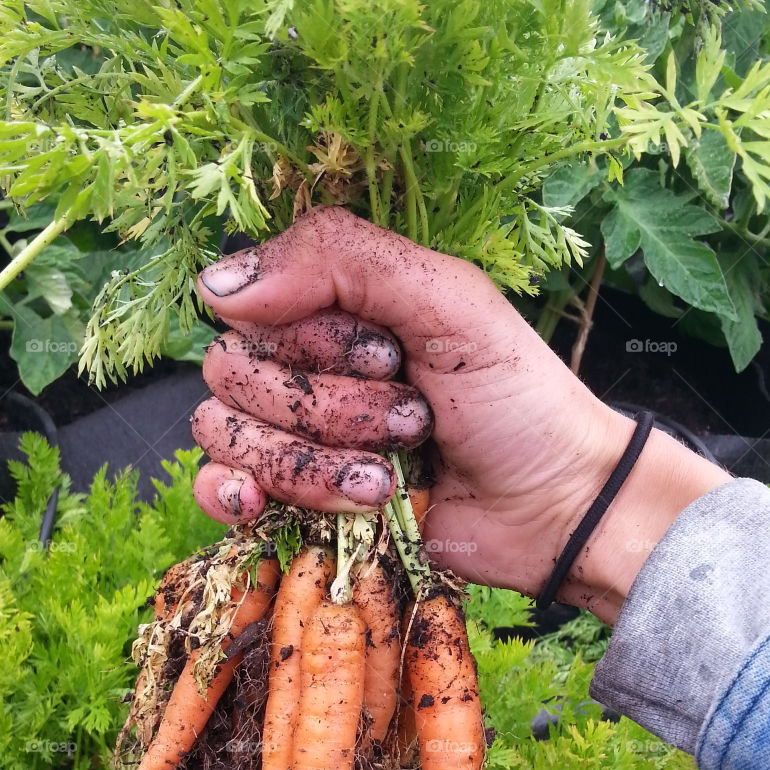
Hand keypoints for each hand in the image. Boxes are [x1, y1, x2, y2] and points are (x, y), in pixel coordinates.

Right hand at [191, 208, 727, 619]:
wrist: (554, 509)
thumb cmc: (518, 400)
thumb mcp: (449, 301)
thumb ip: (342, 260)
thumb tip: (217, 283)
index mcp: (337, 307)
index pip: (252, 305)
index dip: (312, 340)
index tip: (390, 358)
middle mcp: (307, 365)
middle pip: (236, 374)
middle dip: (328, 409)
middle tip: (411, 420)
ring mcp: (298, 437)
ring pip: (229, 435)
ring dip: (310, 463)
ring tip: (385, 480)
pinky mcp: (297, 503)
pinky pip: (215, 490)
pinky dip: (234, 496)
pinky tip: (262, 503)